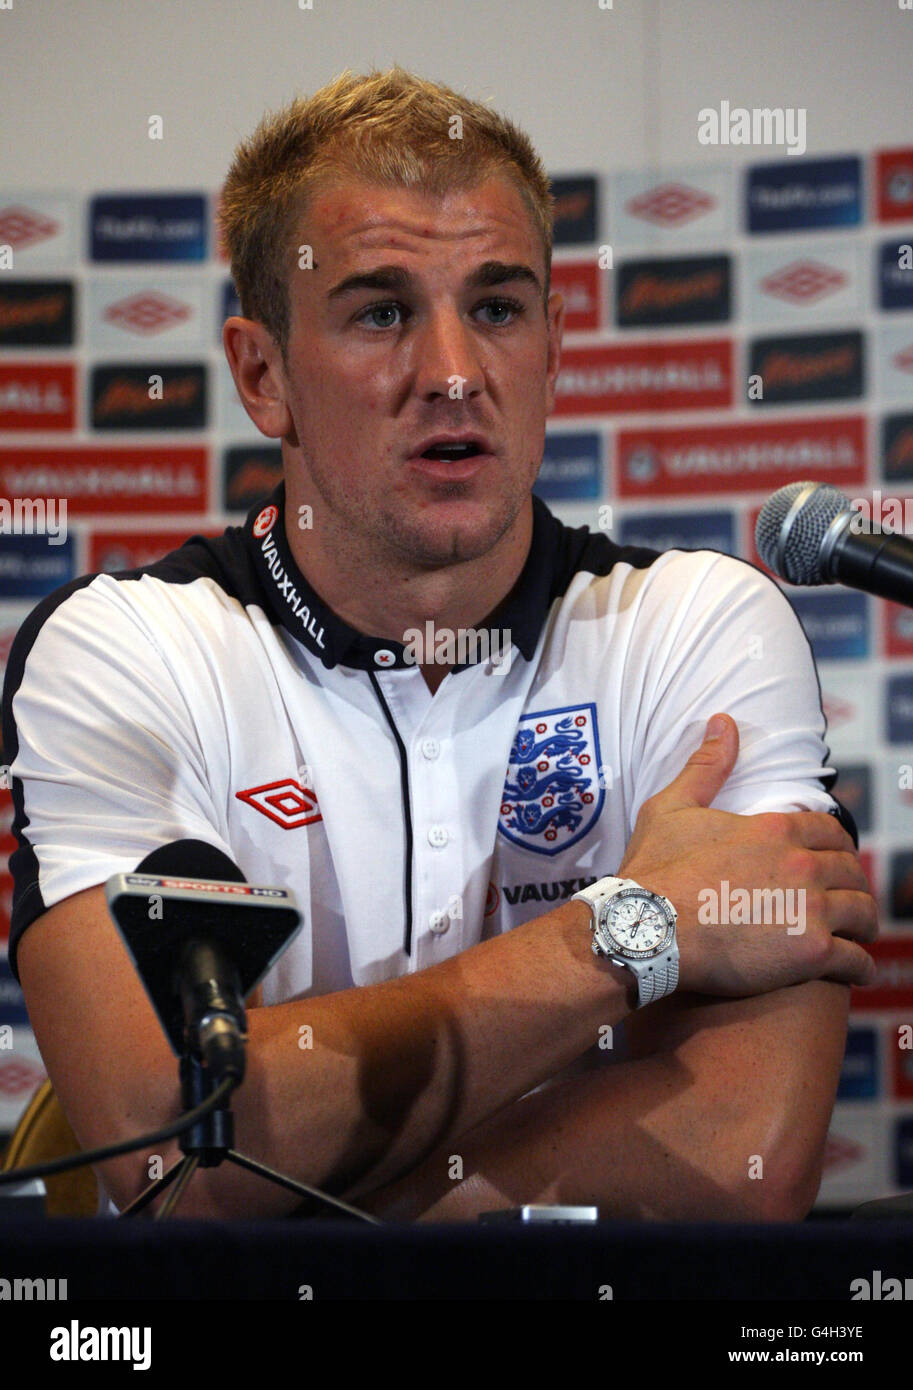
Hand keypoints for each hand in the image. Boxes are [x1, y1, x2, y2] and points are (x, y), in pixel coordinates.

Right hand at [618, 713, 877, 997]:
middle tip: (843, 900)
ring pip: (863, 913)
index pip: (831, 832)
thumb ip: (707, 766)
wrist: (643, 928)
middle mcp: (803, 865)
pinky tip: (854, 971)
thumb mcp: (673, 807)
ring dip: (864, 924)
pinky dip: (860, 967)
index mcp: (776, 830)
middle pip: (852, 872)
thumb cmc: (654, 870)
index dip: (836, 847)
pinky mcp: (810, 954)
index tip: (832, 861)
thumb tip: (724, 722)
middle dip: (852, 885)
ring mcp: (811, 910)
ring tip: (856, 935)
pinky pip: (856, 960)